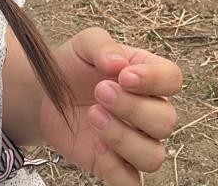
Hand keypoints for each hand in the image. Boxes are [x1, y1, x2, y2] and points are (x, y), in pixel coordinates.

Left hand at [39, 28, 181, 185]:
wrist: (44, 94)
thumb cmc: (72, 66)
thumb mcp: (84, 45)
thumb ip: (102, 46)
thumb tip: (118, 63)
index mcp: (149, 76)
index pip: (173, 79)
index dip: (155, 79)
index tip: (124, 76)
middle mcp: (150, 111)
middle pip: (166, 120)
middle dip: (133, 108)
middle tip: (100, 92)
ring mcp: (136, 142)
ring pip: (153, 155)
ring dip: (124, 138)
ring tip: (94, 116)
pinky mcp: (117, 166)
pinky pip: (131, 182)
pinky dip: (115, 168)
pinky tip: (95, 145)